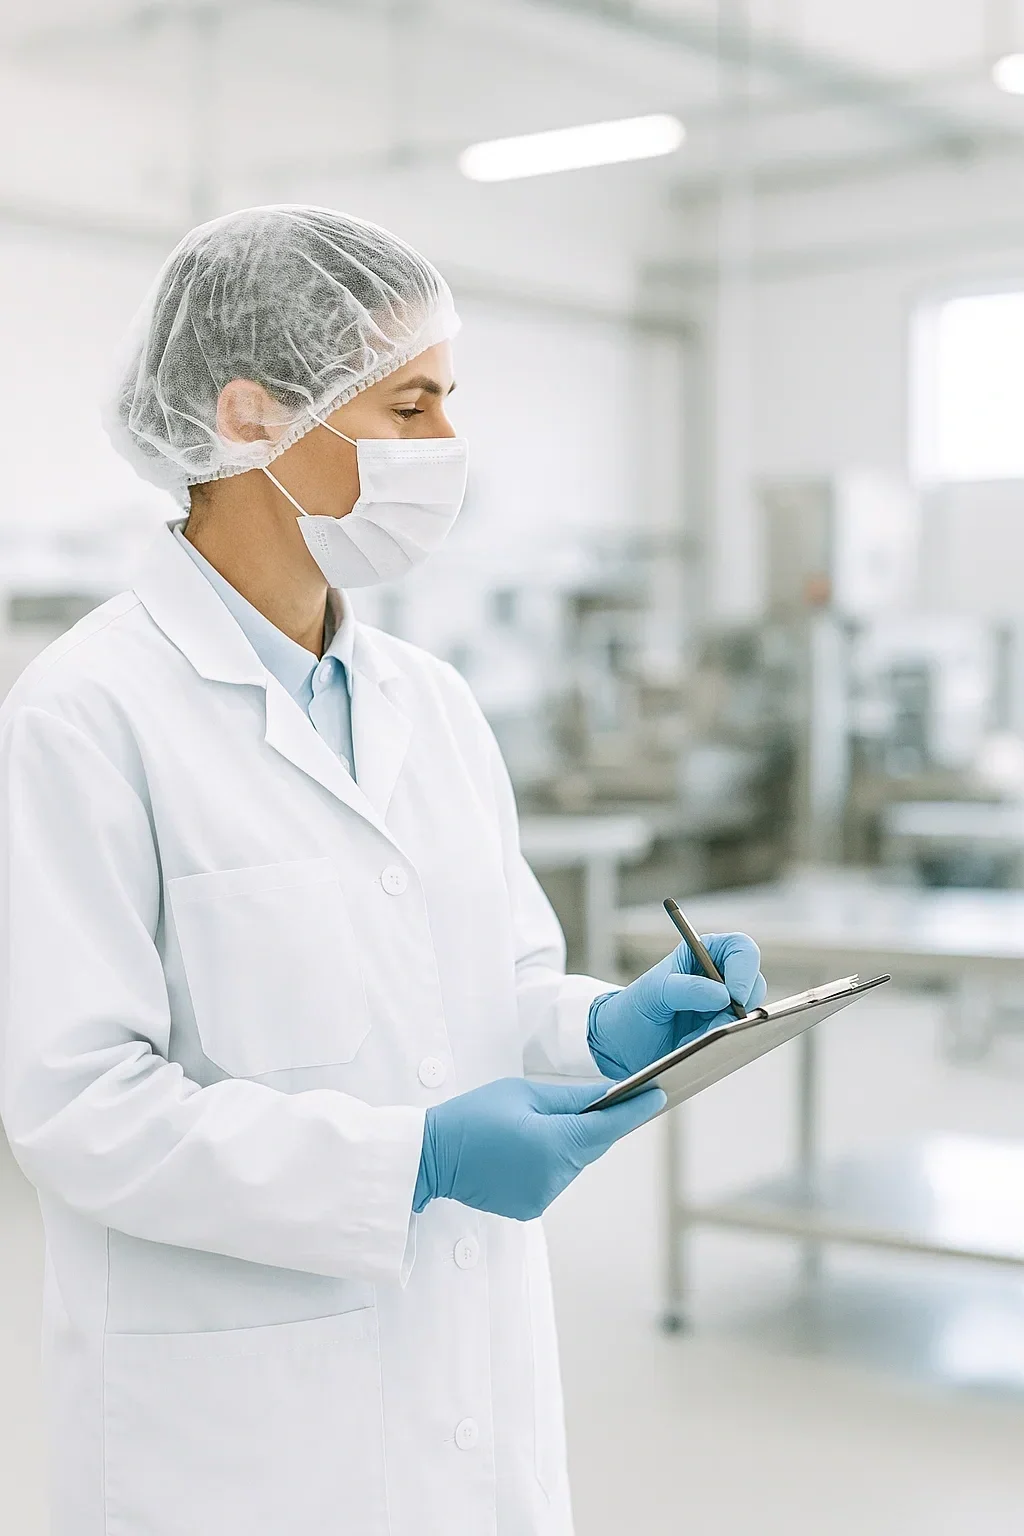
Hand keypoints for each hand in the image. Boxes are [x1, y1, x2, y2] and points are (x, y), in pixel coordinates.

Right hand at [413, 1076, 664, 1220]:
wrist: (431, 1156)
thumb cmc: (473, 1116)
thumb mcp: (522, 1092)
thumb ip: (569, 1097)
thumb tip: (607, 1094)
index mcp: (553, 1143)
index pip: (607, 1127)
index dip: (635, 1111)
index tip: (658, 1097)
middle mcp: (554, 1176)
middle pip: (591, 1146)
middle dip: (591, 1125)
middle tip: (584, 1102)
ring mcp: (543, 1197)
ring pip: (573, 1163)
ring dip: (567, 1145)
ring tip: (532, 1128)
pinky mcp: (530, 1208)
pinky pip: (554, 1180)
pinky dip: (550, 1163)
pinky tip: (522, 1151)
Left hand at [587, 933, 766, 1079]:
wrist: (621, 1046)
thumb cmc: (634, 1009)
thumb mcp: (653, 993)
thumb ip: (686, 989)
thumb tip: (723, 995)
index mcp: (703, 954)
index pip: (740, 949)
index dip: (744, 969)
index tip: (733, 995)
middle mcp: (719, 978)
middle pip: (754, 983)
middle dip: (740, 1005)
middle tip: (716, 1023)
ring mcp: (723, 1008)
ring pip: (750, 1016)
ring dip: (728, 1028)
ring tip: (694, 1037)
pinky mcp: (721, 1034)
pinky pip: (739, 1038)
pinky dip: (724, 1045)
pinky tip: (698, 1047)